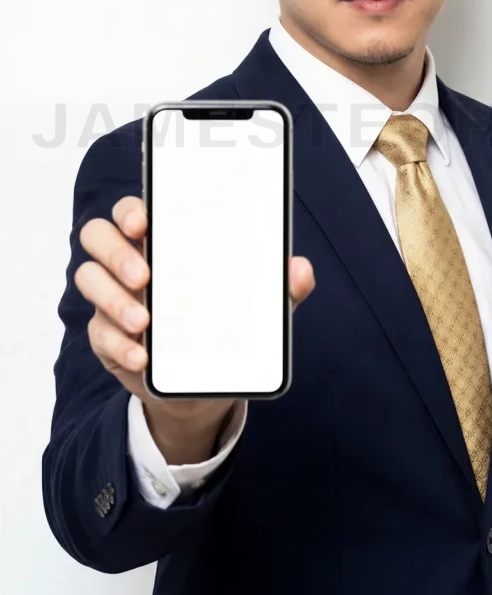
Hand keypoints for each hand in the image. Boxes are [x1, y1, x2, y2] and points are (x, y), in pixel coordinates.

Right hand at [75, 195, 314, 454]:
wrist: (205, 385)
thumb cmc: (225, 325)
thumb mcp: (258, 308)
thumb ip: (281, 287)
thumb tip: (300, 269)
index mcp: (164, 243)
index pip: (134, 210)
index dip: (131, 209)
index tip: (144, 222)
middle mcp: (130, 262)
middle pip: (98, 235)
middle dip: (116, 251)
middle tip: (145, 276)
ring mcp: (113, 298)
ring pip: (88, 278)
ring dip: (112, 299)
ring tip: (145, 321)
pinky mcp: (106, 336)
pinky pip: (97, 332)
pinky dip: (119, 344)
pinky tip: (142, 356)